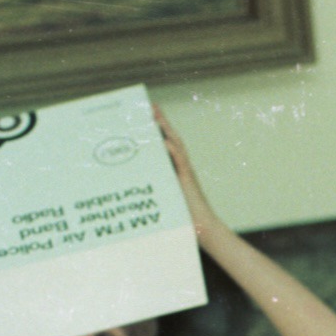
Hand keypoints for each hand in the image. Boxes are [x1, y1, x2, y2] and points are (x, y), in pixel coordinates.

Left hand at [153, 103, 216, 229]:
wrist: (202, 228)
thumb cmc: (183, 216)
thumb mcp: (164, 197)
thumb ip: (154, 187)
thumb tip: (133, 183)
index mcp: (175, 169)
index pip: (166, 144)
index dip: (158, 129)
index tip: (147, 114)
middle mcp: (181, 167)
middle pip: (171, 139)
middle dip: (161, 122)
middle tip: (149, 106)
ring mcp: (186, 172)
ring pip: (176, 146)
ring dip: (166, 130)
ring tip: (155, 115)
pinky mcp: (189, 181)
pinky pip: (181, 163)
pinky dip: (173, 151)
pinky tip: (164, 141)